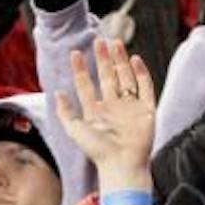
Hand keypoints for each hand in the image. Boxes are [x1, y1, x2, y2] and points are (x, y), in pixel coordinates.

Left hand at [54, 39, 158, 186]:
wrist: (122, 164)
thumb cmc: (98, 151)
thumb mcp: (74, 130)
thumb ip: (65, 111)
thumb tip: (57, 92)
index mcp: (96, 112)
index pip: (87, 85)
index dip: (81, 69)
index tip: (76, 53)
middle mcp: (113, 107)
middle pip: (108, 77)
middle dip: (103, 59)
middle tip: (99, 40)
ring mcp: (130, 108)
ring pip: (126, 78)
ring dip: (121, 61)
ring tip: (116, 43)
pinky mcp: (147, 110)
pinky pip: (146, 88)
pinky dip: (141, 74)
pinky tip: (135, 60)